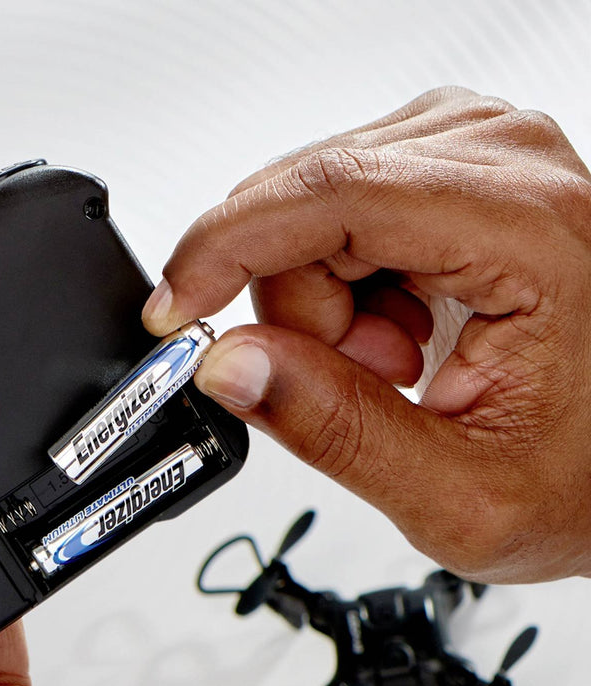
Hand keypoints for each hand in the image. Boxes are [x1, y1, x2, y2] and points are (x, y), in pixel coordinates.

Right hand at [143, 86, 590, 583]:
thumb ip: (332, 430)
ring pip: (313, 207)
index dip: (225, 248)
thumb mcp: (455, 492)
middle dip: (300, 311)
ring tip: (398, 364)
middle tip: (369, 379)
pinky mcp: (456, 168)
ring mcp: (482, 156)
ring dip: (326, 304)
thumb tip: (226, 367)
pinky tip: (402, 332)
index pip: (331, 194)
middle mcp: (509, 162)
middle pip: (310, 203)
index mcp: (529, 229)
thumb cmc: (585, 474)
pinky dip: (347, 287)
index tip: (173, 309)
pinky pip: (339, 212)